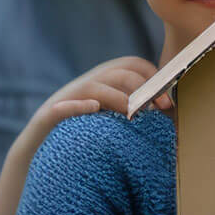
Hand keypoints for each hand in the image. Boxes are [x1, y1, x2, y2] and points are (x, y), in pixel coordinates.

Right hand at [35, 55, 168, 129]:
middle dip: (142, 88)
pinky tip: (94, 109)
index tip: (167, 101)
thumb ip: (139, 115)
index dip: (153, 77)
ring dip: (118, 98)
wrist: (41, 149)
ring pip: (95, 87)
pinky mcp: (51, 115)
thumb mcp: (113, 121)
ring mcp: (68, 98)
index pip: (132, 65)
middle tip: (158, 110)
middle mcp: (88, 85)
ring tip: (134, 114)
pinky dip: (79, 106)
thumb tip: (174, 117)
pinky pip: (63, 107)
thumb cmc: (86, 136)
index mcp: (105, 81)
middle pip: (118, 73)